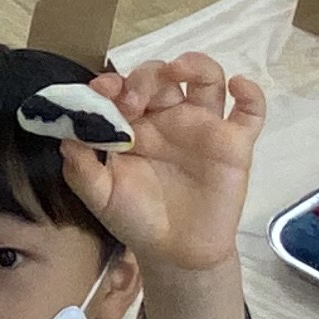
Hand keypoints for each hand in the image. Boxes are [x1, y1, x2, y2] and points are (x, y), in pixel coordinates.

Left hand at [57, 53, 265, 272]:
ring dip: (194, 64)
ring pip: (206, 78)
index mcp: (135, 125)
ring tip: (178, 70)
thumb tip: (66, 135)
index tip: (101, 92)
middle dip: (144, 78)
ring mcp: (204, 127)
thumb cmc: (137, 220)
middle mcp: (169, 118)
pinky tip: (237, 87)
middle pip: (162, 75)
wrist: (176, 254)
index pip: (125, 88)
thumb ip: (81, 168)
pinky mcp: (235, 144)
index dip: (113, 83)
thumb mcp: (101, 197)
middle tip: (132, 102)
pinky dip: (251, 93)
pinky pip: (251, 111)